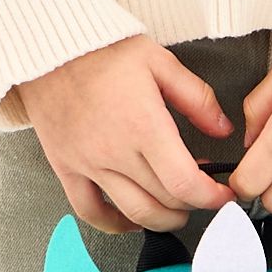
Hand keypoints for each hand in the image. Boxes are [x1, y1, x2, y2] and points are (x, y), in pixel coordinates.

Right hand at [13, 36, 239, 236]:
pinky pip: (90, 210)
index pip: (184, 183)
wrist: (48, 47)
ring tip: (177, 210)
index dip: (211, 197)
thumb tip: (223, 128)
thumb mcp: (159, 62)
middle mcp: (115, 151)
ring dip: (163, 220)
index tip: (223, 195)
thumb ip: (196, 98)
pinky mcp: (66, 167)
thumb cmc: (101, 50)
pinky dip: (115, 223)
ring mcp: (88, 163)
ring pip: (133, 213)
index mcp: (144, 125)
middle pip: (164, 201)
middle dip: (193, 204)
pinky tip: (132, 219)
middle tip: (204, 194)